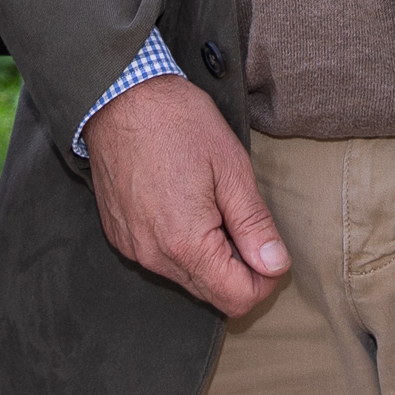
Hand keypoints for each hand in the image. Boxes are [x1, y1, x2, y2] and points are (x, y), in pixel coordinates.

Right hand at [83, 76, 289, 317]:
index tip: (270, 246)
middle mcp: (154, 256)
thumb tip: (276, 265)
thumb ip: (254, 224)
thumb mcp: (230, 166)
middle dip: (240, 269)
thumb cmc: (177, 122)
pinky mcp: (120, 235)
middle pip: (212, 294)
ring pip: (187, 278)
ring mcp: (133, 247)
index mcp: (185, 243)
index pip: (237, 299)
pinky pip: (161, 259)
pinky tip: (184, 204)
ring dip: (210, 256)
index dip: (265, 278)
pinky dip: (182, 245)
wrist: (118, 95)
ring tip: (213, 205)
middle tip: (244, 220)